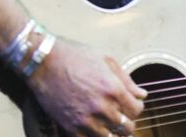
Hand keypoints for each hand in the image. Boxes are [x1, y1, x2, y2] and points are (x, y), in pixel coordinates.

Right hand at [27, 38, 146, 135]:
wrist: (44, 63)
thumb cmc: (75, 56)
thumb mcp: (106, 59)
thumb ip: (126, 80)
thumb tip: (142, 94)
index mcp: (113, 89)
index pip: (136, 110)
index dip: (136, 107)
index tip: (132, 103)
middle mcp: (102, 108)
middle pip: (126, 128)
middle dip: (127, 121)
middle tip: (122, 114)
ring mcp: (85, 120)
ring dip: (112, 131)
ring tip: (109, 122)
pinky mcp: (70, 127)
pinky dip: (93, 135)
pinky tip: (94, 127)